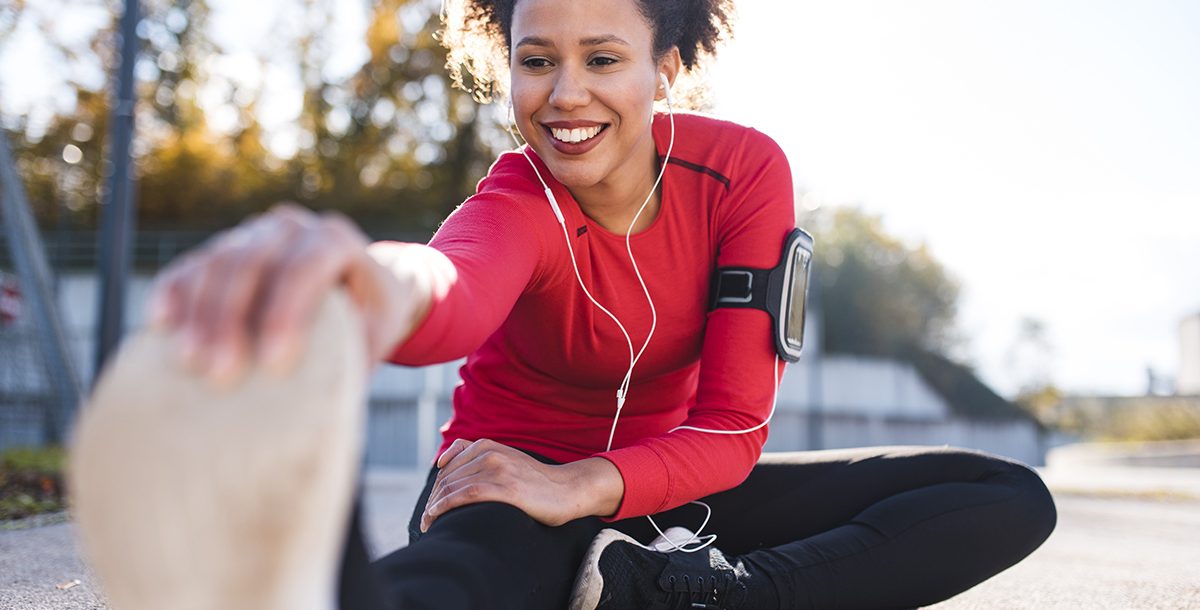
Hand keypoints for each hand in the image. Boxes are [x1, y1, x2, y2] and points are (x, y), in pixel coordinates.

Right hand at [148, 204, 429, 383]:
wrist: (360, 284)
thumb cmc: (371, 315)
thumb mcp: (377, 332)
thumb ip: (356, 354)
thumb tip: (327, 405)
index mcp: (335, 241)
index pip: (305, 267)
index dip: (286, 312)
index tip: (275, 363)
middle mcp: (293, 228)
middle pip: (252, 262)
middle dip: (231, 318)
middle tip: (220, 374)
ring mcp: (255, 233)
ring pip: (217, 262)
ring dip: (199, 312)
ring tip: (189, 362)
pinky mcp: (225, 249)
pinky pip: (192, 265)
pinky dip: (174, 291)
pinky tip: (161, 324)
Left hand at [420, 439, 623, 531]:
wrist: (568, 489)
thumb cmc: (536, 482)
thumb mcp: (506, 460)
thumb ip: (480, 458)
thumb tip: (444, 463)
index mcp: (487, 445)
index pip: (448, 467)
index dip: (434, 488)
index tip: (429, 508)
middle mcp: (489, 453)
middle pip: (447, 478)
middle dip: (432, 500)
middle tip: (425, 521)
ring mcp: (498, 469)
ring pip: (452, 486)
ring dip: (434, 507)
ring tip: (427, 525)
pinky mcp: (505, 488)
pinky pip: (465, 495)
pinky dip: (445, 506)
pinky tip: (435, 516)